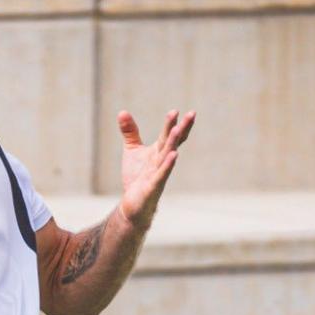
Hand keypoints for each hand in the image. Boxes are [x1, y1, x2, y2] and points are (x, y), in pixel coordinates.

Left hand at [117, 108, 194, 231]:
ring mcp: (158, 174)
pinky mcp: (153, 187)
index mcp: (158, 151)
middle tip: (191, 113)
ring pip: (167, 156)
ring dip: (173, 142)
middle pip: (172, 142)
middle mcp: (161, 160)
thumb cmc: (136, 176)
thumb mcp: (132, 150)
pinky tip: (174, 155)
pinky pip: (161, 174)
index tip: (176, 111)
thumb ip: (130, 131)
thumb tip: (122, 112)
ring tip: (178, 129)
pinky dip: (168, 165)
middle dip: (181, 128)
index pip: (168, 135)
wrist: (132, 203)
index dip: (172, 123)